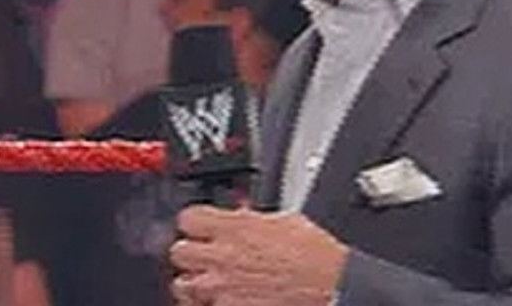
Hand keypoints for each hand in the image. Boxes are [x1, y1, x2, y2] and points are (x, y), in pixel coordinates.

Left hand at [170, 206, 348, 305]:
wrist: (333, 284)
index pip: (187, 218)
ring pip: (183, 285)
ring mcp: (224, 286)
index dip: (193, 223)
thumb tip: (239, 216)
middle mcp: (223, 256)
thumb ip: (250, 219)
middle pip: (178, 252)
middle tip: (203, 256)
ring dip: (195, 283)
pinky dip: (213, 303)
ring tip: (209, 282)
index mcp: (235, 227)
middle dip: (190, 254)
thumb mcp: (282, 220)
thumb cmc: (315, 253)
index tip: (199, 227)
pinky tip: (225, 299)